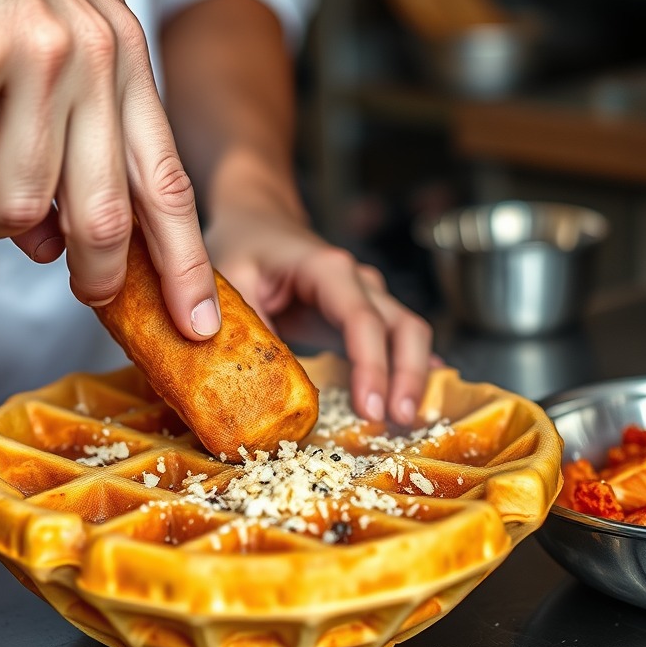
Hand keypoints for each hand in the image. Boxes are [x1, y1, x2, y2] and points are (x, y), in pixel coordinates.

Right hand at [0, 0, 218, 336]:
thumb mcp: (42, 48)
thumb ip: (61, 141)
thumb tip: (50, 244)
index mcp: (121, 54)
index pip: (166, 178)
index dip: (185, 261)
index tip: (198, 321)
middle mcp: (92, 54)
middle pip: (107, 213)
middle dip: (98, 273)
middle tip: (84, 290)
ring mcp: (34, 55)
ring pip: (20, 205)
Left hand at [205, 213, 435, 426]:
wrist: (257, 222)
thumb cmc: (244, 245)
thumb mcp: (232, 280)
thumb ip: (245, 325)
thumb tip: (254, 384)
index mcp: (327, 269)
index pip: (361, 319)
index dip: (371, 366)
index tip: (369, 408)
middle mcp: (358, 282)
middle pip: (404, 328)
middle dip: (407, 378)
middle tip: (396, 423)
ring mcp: (367, 299)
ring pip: (408, 337)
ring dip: (412, 380)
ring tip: (403, 424)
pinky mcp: (363, 318)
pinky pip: (397, 344)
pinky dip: (407, 373)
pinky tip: (413, 404)